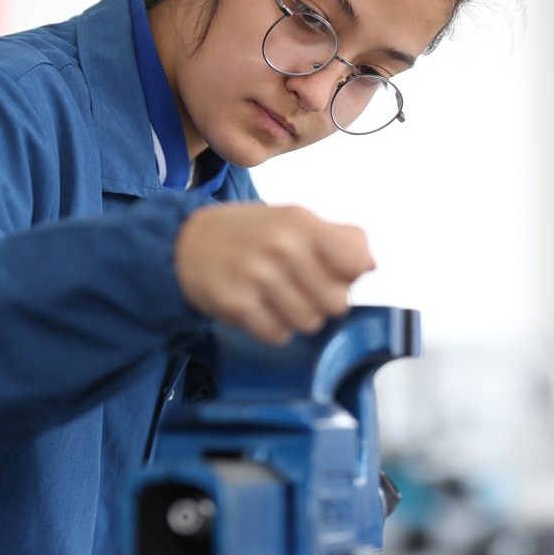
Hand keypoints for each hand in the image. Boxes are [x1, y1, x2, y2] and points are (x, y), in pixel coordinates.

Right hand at [174, 204, 374, 344]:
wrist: (185, 245)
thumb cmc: (248, 234)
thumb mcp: (292, 219)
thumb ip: (336, 238)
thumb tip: (369, 265)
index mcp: (301, 222)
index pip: (358, 262)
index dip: (350, 275)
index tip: (333, 273)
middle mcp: (282, 247)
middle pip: (337, 303)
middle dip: (322, 302)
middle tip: (300, 288)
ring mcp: (257, 276)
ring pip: (309, 323)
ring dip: (295, 316)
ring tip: (276, 297)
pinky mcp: (236, 304)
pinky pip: (277, 335)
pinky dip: (270, 327)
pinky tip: (257, 307)